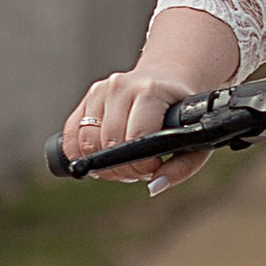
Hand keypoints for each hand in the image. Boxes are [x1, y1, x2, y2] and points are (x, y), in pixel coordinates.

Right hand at [61, 67, 204, 189]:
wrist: (169, 78)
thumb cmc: (182, 114)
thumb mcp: (195, 139)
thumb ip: (181, 168)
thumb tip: (153, 187)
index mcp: (151, 91)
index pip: (135, 138)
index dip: (141, 164)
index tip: (152, 168)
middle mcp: (122, 86)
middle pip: (107, 143)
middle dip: (122, 168)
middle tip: (138, 170)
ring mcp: (101, 89)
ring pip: (85, 142)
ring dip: (101, 164)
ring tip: (123, 162)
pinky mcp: (87, 97)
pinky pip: (71, 135)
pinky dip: (80, 154)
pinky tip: (101, 158)